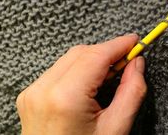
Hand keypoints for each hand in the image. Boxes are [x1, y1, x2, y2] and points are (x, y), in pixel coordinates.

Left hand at [16, 34, 146, 134]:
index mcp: (65, 98)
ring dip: (94, 60)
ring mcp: (33, 92)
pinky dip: (80, 69)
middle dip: (108, 52)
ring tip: (112, 74)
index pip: (96, 55)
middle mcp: (43, 90)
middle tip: (129, 60)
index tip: (136, 41)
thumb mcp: (116, 129)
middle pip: (82, 52)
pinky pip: (59, 70)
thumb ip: (131, 91)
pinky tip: (93, 82)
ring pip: (70, 58)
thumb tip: (137, 64)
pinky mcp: (30, 96)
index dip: (119, 45)